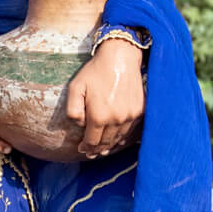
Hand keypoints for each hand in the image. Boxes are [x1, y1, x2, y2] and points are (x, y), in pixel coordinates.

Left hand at [63, 37, 145, 159]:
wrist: (121, 57)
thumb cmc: (95, 71)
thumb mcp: (76, 87)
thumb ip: (73, 109)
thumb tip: (80, 125)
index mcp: (99, 116)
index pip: (92, 141)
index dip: (86, 147)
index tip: (82, 149)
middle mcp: (116, 120)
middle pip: (106, 143)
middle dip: (97, 150)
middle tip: (91, 154)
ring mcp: (130, 116)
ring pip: (119, 139)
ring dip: (110, 145)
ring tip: (103, 150)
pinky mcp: (140, 111)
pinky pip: (130, 130)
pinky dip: (123, 137)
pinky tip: (118, 140)